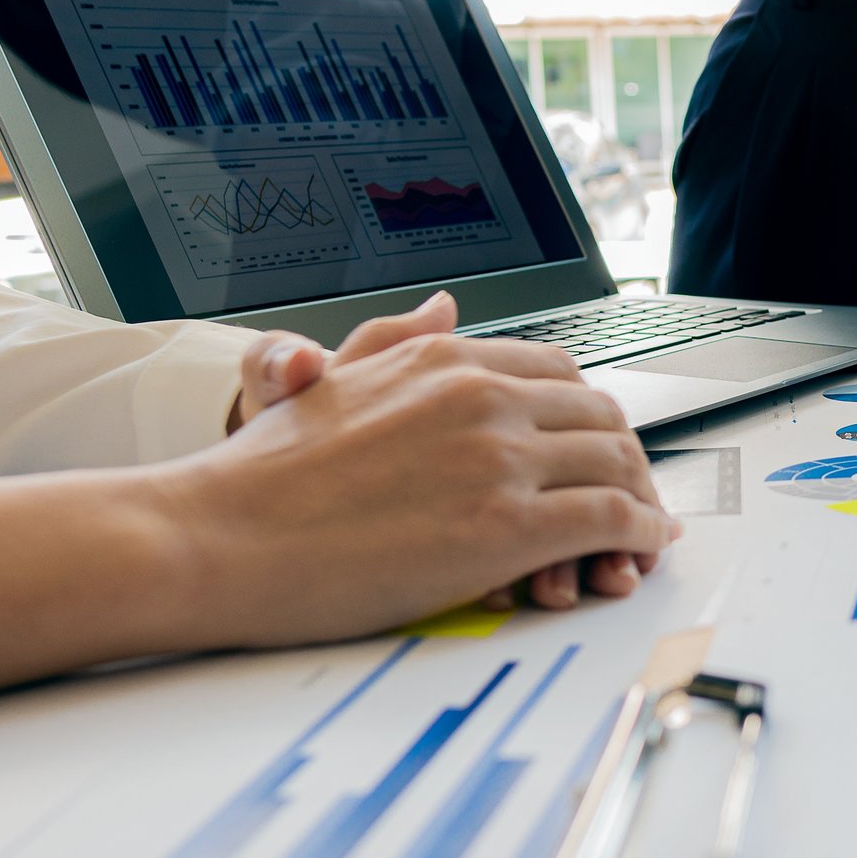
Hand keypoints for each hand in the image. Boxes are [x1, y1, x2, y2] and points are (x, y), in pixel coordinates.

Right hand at [230, 293, 662, 608]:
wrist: (214, 538)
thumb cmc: (261, 478)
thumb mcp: (330, 379)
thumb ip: (396, 341)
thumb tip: (445, 306)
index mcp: (446, 359)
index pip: (561, 374)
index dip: (589, 417)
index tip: (594, 449)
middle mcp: (483, 395)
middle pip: (601, 417)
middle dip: (625, 460)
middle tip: (632, 497)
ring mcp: (500, 458)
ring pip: (618, 466)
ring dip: (642, 501)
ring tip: (641, 531)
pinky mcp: (508, 527)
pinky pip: (611, 520)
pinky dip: (640, 535)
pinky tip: (637, 551)